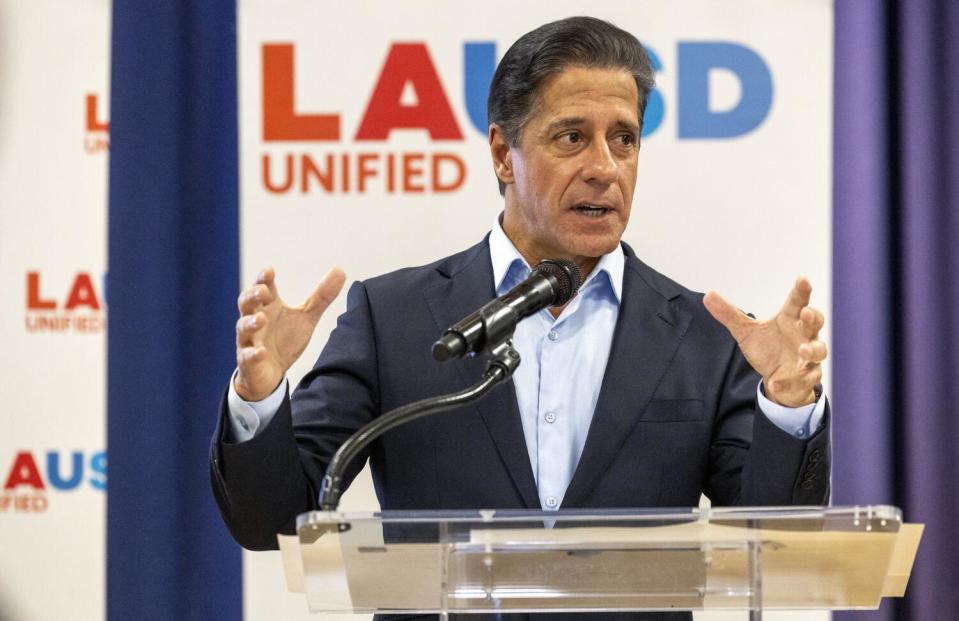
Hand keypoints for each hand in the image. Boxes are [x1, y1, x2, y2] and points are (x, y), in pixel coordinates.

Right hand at [234, 266, 345, 400]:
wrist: (272, 374)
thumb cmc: (285, 340)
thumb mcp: (306, 318)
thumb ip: (321, 297)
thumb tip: (341, 271)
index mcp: (268, 306)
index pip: (263, 287)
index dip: (263, 279)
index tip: (269, 271)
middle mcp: (255, 320)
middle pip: (246, 303)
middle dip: (252, 296)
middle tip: (262, 291)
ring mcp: (249, 340)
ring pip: (243, 328)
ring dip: (250, 323)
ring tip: (261, 319)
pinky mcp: (248, 361)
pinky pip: (247, 356)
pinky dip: (253, 354)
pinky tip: (261, 352)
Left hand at [703, 278, 826, 407]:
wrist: (777, 379)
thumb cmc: (768, 348)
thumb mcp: (746, 332)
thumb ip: (729, 315)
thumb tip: (708, 295)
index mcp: (790, 320)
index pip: (797, 302)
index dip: (801, 291)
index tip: (803, 280)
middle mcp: (804, 335)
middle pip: (815, 322)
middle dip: (813, 317)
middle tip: (806, 313)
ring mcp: (808, 357)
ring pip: (819, 351)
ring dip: (812, 350)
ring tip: (802, 351)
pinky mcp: (806, 377)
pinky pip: (804, 379)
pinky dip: (789, 381)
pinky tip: (775, 382)